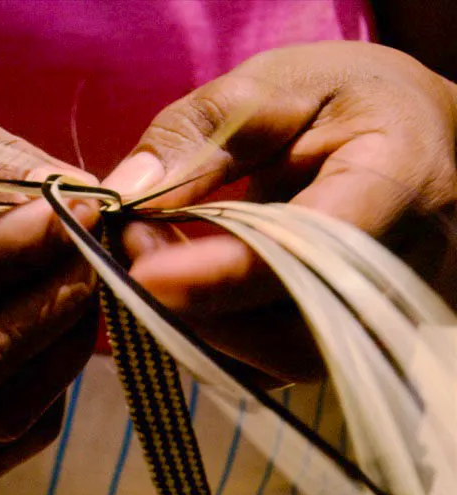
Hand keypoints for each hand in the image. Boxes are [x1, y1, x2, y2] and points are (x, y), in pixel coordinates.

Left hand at [103, 42, 456, 383]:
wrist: (413, 131)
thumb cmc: (343, 97)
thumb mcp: (268, 86)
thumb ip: (197, 135)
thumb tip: (125, 193)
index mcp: (399, 181)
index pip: (311, 252)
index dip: (223, 274)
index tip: (142, 271)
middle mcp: (405, 269)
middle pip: (295, 331)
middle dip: (196, 305)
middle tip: (130, 244)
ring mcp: (384, 315)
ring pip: (280, 361)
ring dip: (196, 325)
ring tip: (149, 258)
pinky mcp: (353, 337)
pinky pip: (277, 365)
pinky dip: (215, 338)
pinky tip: (181, 289)